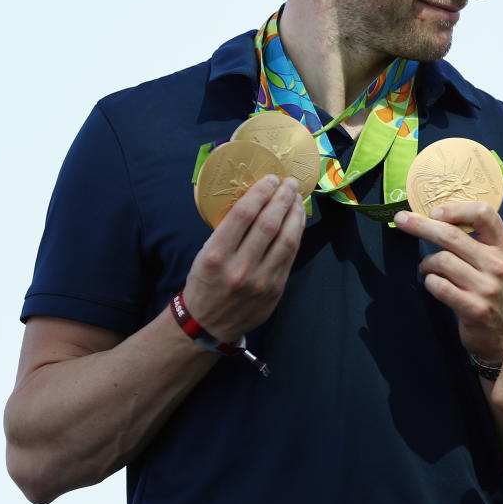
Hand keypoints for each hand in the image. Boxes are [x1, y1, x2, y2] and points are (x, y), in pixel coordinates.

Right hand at [182, 175, 304, 341]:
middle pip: (269, 224)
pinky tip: (297, 220)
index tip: (271, 178)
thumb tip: (256, 199)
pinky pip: (290, 255)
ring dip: (294, 213)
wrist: (207, 325)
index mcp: (216, 256)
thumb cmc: (205, 282)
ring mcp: (260, 282)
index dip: (261, 192)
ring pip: (286, 239)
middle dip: (282, 198)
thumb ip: (229, 231)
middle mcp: (239, 269)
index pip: (244, 215)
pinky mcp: (275, 290)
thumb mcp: (205, 254)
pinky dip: (296, 233)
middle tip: (289, 182)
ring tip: (297, 197)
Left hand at [393, 202, 502, 363]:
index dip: (455, 209)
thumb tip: (437, 217)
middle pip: (452, 235)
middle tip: (401, 220)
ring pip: (442, 260)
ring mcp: (487, 287)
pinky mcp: (474, 309)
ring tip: (426, 268)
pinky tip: (433, 284)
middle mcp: (498, 264)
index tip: (435, 213)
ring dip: (427, 263)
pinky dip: (430, 282)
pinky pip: (439, 286)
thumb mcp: (498, 261)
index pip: (483, 213)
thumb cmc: (496, 291)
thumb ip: (478, 240)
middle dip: (421, 225)